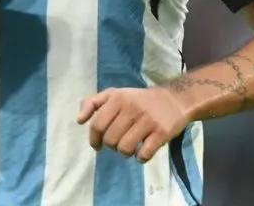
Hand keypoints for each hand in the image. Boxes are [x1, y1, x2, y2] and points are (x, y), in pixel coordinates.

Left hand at [76, 87, 190, 162]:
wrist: (175, 100)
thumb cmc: (139, 100)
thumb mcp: (115, 94)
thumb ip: (93, 103)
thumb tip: (79, 120)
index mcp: (118, 98)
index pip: (97, 124)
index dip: (93, 138)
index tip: (97, 145)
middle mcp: (132, 108)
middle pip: (110, 139)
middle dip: (111, 146)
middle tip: (118, 143)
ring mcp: (148, 121)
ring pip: (125, 148)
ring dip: (125, 153)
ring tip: (130, 147)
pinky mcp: (162, 133)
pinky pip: (144, 154)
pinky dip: (140, 158)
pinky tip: (142, 152)